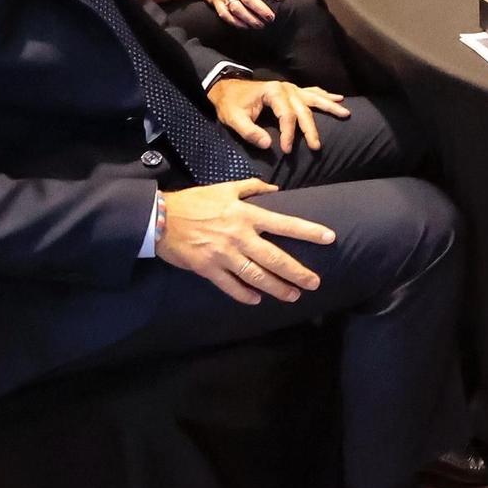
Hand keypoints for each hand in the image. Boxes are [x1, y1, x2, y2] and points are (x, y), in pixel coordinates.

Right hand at [157, 178, 331, 304]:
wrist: (159, 218)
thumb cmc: (194, 202)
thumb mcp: (224, 188)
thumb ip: (252, 188)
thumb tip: (276, 190)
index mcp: (246, 214)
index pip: (284, 223)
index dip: (308, 231)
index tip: (329, 238)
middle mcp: (239, 236)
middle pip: (275, 258)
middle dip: (297, 272)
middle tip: (315, 283)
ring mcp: (223, 255)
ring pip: (256, 276)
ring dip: (276, 288)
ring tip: (293, 296)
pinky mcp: (208, 269)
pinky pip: (230, 286)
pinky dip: (244, 294)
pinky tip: (257, 300)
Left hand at [208, 77, 349, 153]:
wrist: (226, 87)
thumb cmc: (230, 104)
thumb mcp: (233, 119)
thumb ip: (249, 132)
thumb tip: (269, 145)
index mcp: (272, 93)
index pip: (286, 115)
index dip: (288, 134)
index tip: (286, 150)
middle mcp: (285, 88)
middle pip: (304, 109)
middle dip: (311, 129)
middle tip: (316, 146)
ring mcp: (290, 88)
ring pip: (314, 98)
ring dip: (330, 106)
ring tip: (345, 113)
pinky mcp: (291, 90)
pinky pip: (312, 92)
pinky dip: (324, 95)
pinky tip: (338, 98)